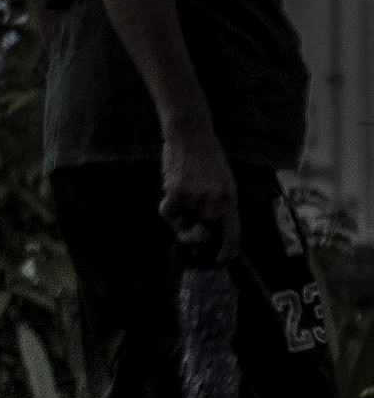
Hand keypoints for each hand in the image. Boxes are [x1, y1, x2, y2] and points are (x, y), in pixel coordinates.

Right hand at [160, 125, 238, 258]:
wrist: (192, 134)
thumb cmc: (206, 158)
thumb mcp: (221, 182)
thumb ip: (217, 205)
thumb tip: (206, 232)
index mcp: (230, 198)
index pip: (233, 233)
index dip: (226, 252)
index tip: (218, 262)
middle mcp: (217, 200)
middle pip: (202, 236)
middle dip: (190, 236)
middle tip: (186, 228)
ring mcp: (198, 197)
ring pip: (180, 224)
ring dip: (176, 215)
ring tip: (180, 194)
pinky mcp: (179, 193)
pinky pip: (167, 213)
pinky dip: (165, 205)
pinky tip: (170, 189)